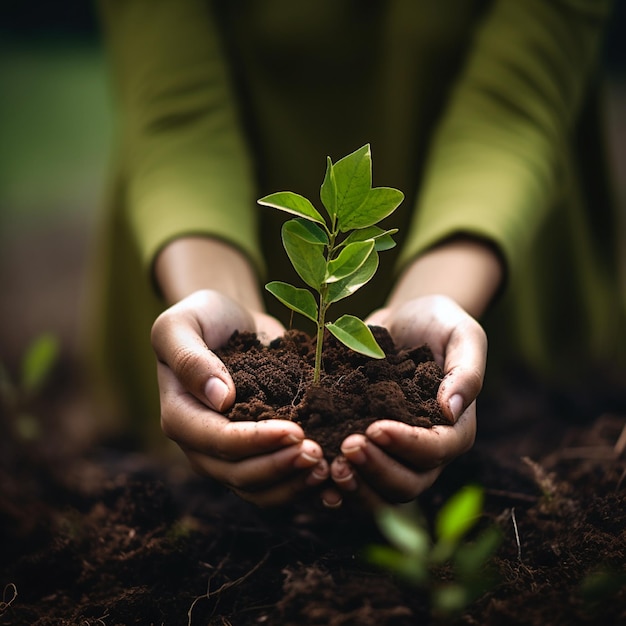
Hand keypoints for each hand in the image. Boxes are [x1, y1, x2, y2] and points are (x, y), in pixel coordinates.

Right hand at [151, 289, 328, 506]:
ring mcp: (229, 454)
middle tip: (319, 454)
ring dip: (293, 483)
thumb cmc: (203, 318)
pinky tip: (329, 477)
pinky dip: (300, 485)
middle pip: (238, 473)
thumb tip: (219, 399)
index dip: (254, 442)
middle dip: (280, 467)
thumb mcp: (181, 325)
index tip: (294, 431)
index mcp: (180, 415)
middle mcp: (201, 444)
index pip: (215, 441)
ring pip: (258, 488)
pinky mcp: (256, 452)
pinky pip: (275, 482)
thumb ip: (189, 358)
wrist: (231, 322)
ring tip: (327, 467)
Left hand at [328, 295, 484, 508]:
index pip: (436, 450)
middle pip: (408, 483)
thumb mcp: (462, 335)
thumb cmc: (438, 323)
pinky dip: (337, 485)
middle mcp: (427, 450)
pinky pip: (356, 479)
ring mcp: (395, 453)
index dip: (407, 445)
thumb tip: (452, 410)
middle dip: (376, 470)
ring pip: (381, 491)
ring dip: (356, 486)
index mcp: (455, 427)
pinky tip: (316, 475)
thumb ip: (466, 371)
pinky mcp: (369, 448)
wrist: (403, 320)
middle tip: (346, 447)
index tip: (375, 428)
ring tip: (328, 467)